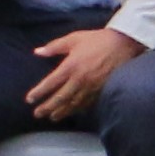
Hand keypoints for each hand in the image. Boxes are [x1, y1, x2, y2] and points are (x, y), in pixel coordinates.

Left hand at [24, 23, 140, 118]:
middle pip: (59, 98)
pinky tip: (73, 112)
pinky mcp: (101, 90)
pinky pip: (87, 103)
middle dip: (47, 107)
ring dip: (61, 112)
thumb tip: (37, 52)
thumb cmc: (98, 39)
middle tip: (37, 114)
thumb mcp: (74, 38)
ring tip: (52, 117)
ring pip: (73, 104)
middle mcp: (79, 79)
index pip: (50, 83)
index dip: (38, 92)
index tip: (30, 99)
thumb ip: (54, 46)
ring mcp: (91, 87)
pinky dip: (78, 109)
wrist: (124, 43)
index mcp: (70, 66)